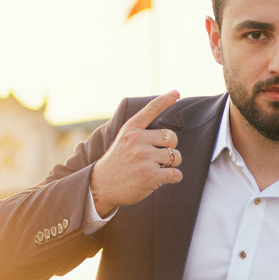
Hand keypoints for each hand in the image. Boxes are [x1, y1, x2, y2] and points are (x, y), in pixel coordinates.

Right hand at [90, 91, 183, 217]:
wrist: (102, 187)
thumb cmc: (116, 164)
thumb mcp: (122, 141)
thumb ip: (139, 133)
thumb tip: (165, 132)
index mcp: (131, 130)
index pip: (151, 110)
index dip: (165, 100)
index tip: (176, 92)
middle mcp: (138, 141)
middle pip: (171, 137)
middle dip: (171, 147)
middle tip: (160, 156)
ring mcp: (145, 157)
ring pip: (176, 156)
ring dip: (171, 164)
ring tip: (158, 168)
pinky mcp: (151, 175)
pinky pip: (176, 173)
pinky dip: (174, 177)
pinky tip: (163, 178)